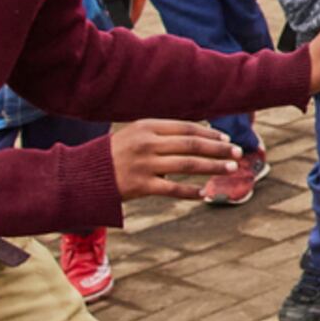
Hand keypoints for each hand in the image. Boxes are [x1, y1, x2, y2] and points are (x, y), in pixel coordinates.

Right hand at [109, 119, 244, 203]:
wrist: (82, 175)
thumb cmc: (114, 154)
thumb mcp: (135, 135)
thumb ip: (163, 133)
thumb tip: (201, 134)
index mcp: (146, 127)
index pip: (185, 128)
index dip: (209, 134)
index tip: (226, 139)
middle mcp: (146, 143)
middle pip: (191, 145)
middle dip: (218, 149)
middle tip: (238, 152)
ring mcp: (143, 165)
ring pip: (187, 165)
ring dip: (212, 167)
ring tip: (231, 169)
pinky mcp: (140, 186)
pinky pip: (172, 190)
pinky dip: (190, 192)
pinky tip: (205, 194)